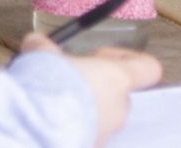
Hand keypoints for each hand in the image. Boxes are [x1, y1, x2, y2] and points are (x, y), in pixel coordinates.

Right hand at [20, 32, 162, 143]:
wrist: (32, 127)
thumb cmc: (46, 90)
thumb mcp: (42, 56)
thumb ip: (44, 48)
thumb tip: (35, 43)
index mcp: (117, 80)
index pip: (148, 68)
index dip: (128, 58)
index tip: (101, 55)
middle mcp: (118, 108)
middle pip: (118, 93)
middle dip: (95, 85)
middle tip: (69, 79)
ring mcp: (106, 132)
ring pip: (101, 116)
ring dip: (82, 107)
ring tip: (52, 101)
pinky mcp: (92, 147)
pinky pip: (86, 133)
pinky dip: (71, 127)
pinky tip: (48, 120)